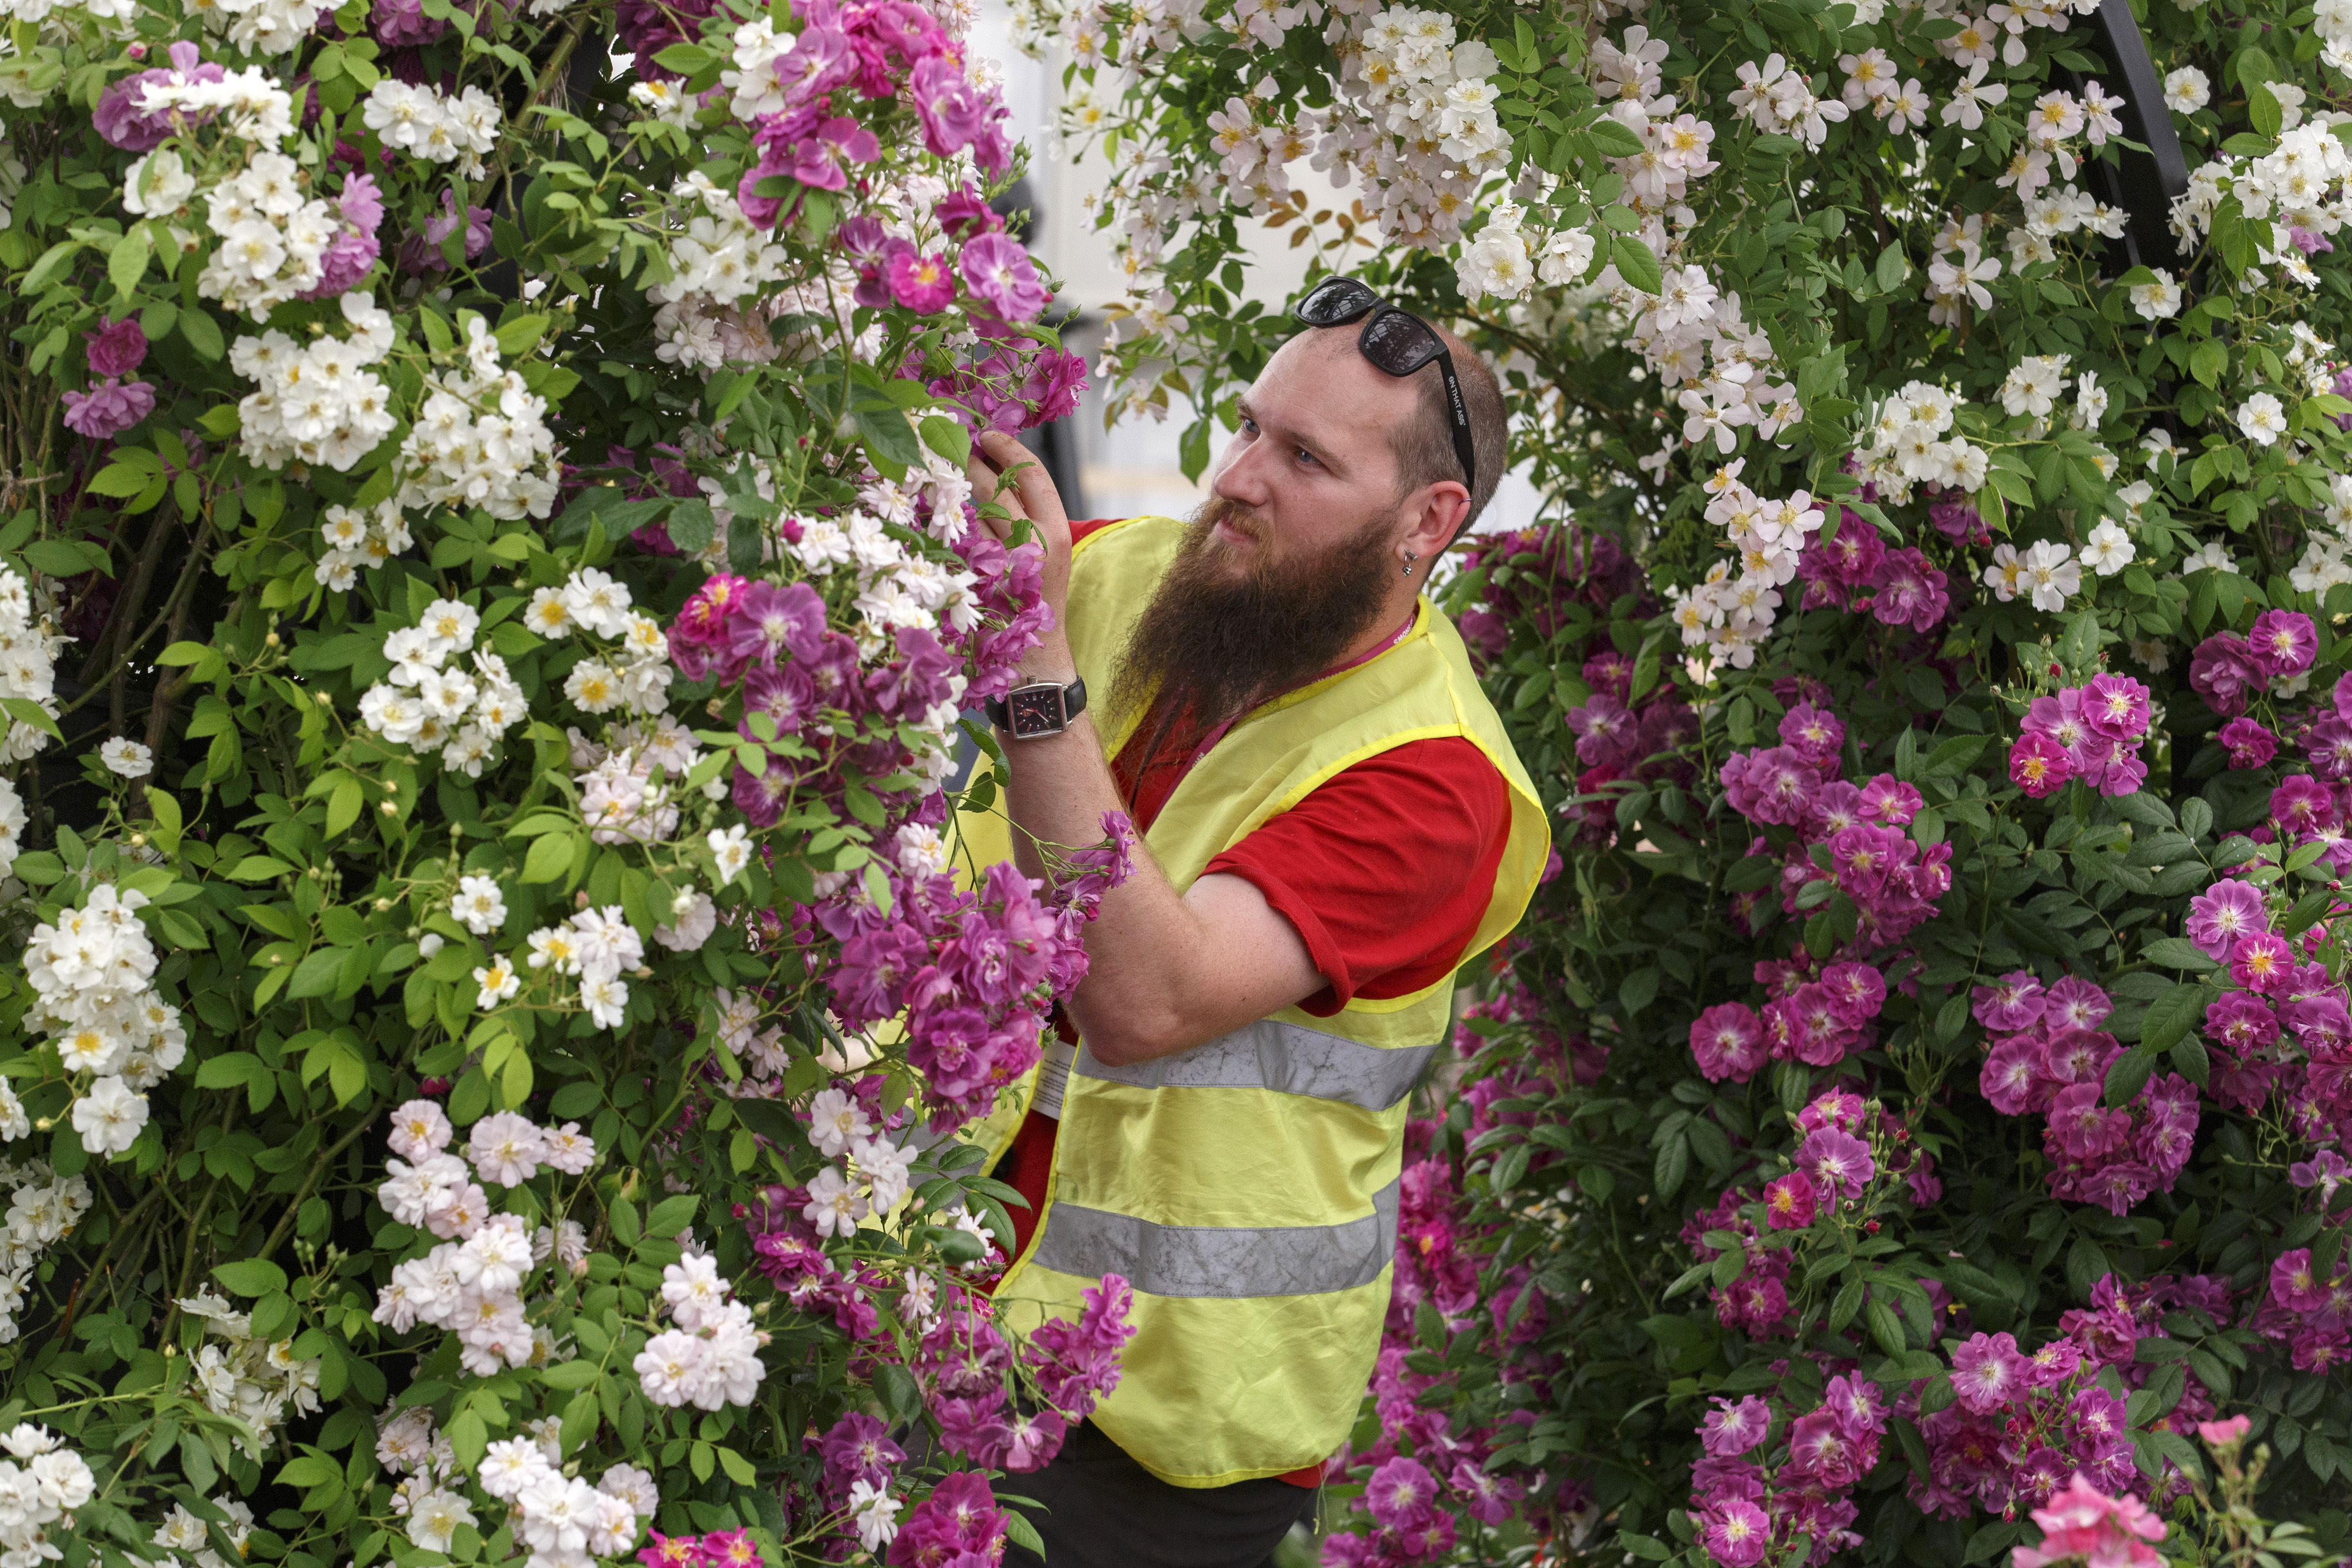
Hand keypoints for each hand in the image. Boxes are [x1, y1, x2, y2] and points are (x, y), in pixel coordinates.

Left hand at [967, 430, 1071, 655]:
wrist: (1034, 651)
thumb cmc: (1037, 592)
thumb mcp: (1045, 547)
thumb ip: (1029, 511)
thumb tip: (997, 465)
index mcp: (1055, 531)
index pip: (1032, 474)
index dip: (1009, 449)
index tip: (989, 435)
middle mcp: (1031, 543)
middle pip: (997, 486)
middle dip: (975, 462)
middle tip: (960, 449)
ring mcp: (1001, 561)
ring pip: (973, 510)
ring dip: (959, 489)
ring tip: (952, 475)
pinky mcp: (977, 577)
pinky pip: (958, 537)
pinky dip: (954, 522)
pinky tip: (949, 514)